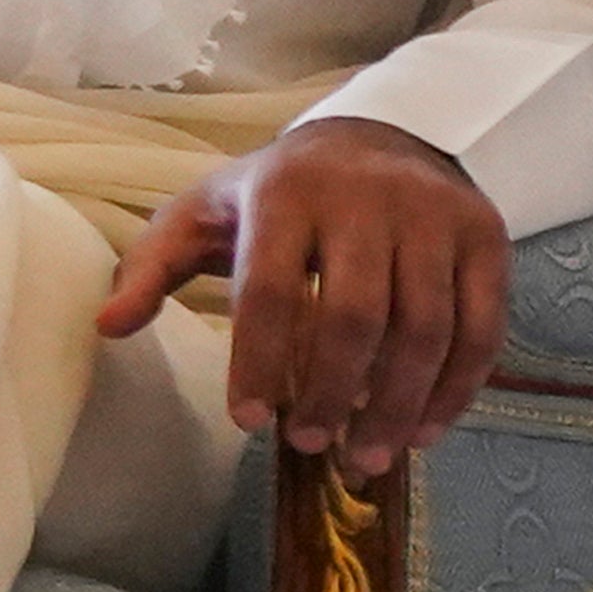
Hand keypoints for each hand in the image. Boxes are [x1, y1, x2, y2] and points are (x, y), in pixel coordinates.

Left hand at [94, 114, 511, 479]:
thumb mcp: (202, 213)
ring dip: (397, 404)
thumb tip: (105, 327)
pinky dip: (455, 388)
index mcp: (285, 194)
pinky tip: (422, 430)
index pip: (269, 288)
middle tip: (311, 446)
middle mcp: (367, 200)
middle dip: (331, 392)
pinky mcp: (487, 237)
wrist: (380, 134)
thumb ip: (151, 268)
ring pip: (424, 328)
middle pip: (354, 315)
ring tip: (367, 457)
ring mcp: (435, 217)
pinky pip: (482, 327)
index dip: (258, 361)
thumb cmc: (277, 192)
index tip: (247, 422)